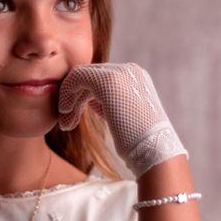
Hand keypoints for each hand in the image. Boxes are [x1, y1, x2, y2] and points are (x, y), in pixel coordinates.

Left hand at [58, 62, 186, 177]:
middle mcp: (129, 69)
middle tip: (66, 123)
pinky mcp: (108, 81)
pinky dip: (66, 95)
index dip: (81, 97)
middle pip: (88, 75)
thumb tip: (88, 99)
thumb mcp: (121, 116)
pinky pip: (76, 77)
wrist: (154, 151)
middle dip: (72, 98)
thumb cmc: (137, 142)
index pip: (97, 77)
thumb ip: (107, 103)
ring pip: (80, 76)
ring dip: (68, 99)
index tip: (73, 119)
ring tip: (65, 124)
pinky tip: (66, 114)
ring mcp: (120, 72)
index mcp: (135, 76)